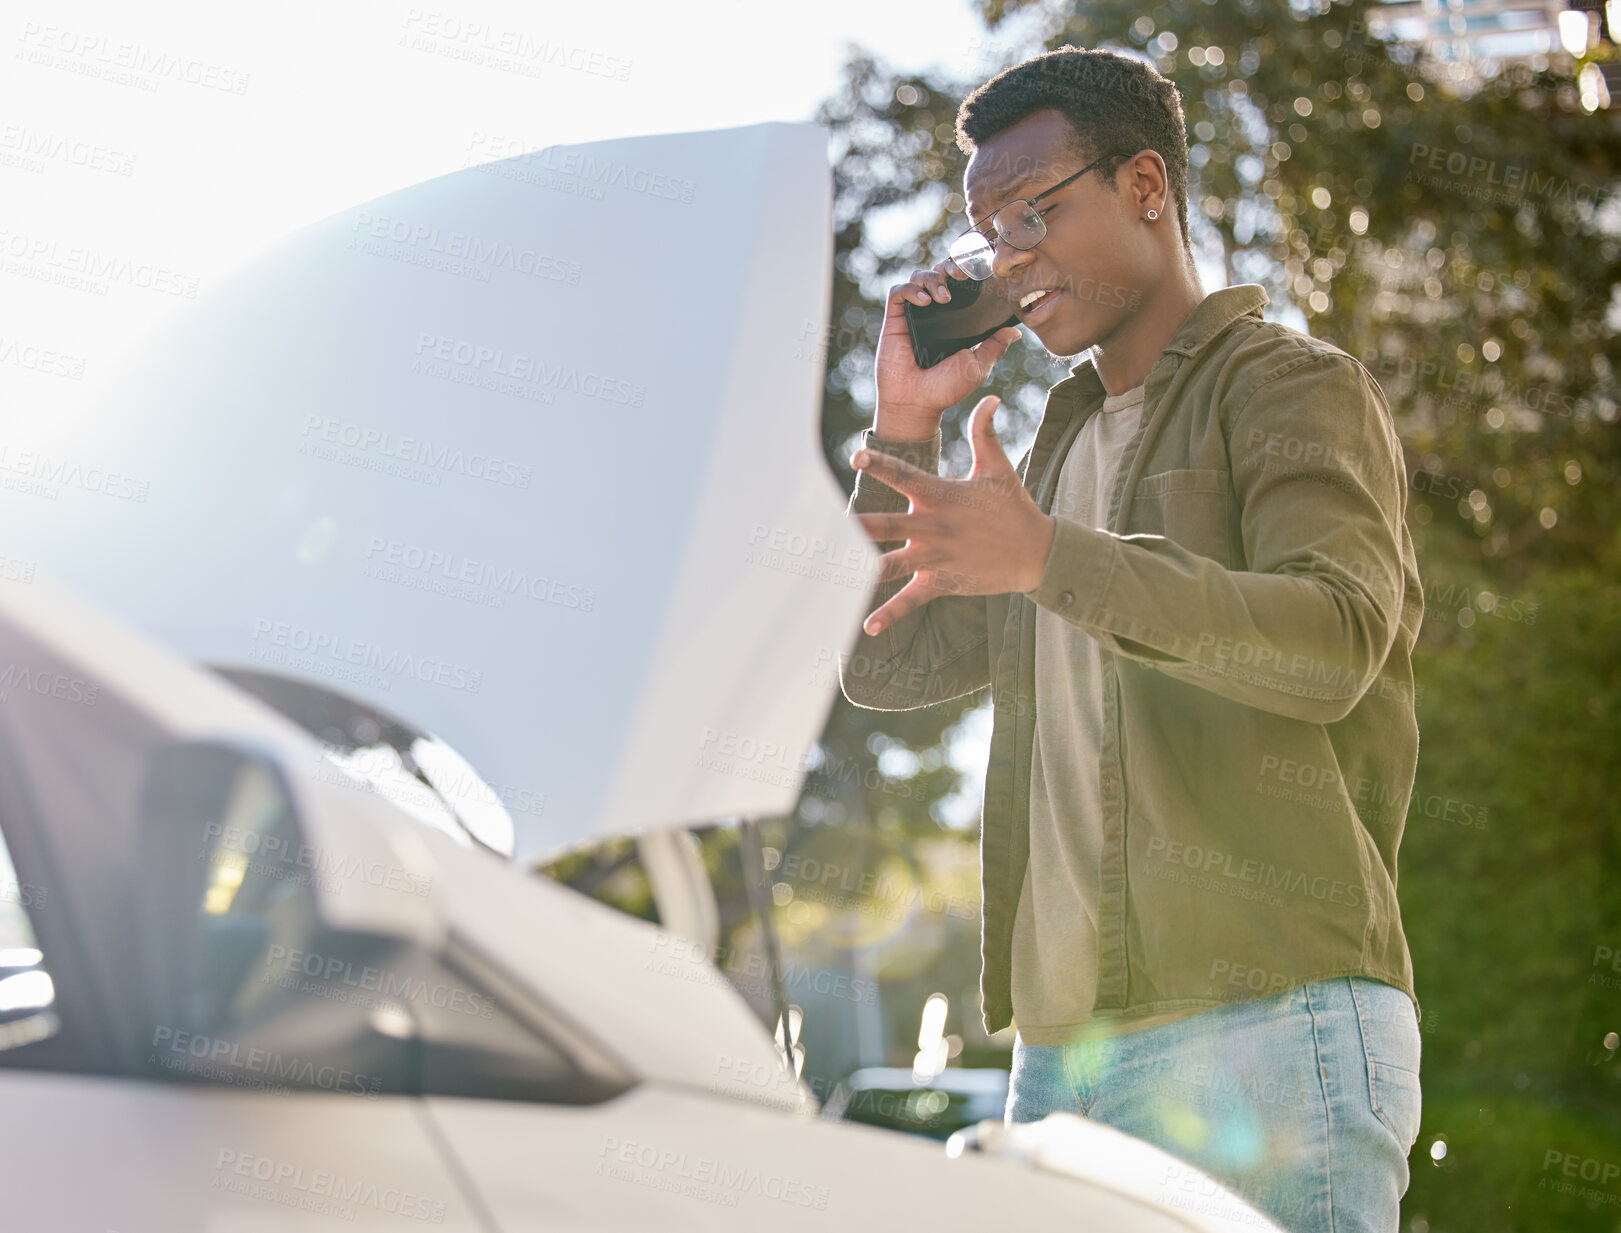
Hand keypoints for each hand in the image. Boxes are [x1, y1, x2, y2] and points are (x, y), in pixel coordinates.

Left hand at [853, 395, 1056, 635]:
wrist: (1038, 552)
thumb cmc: (1013, 507)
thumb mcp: (998, 468)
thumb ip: (984, 433)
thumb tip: (989, 397)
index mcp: (941, 496)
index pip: (904, 476)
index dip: (880, 464)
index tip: (856, 455)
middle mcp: (933, 526)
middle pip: (885, 525)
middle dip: (855, 526)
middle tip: (824, 527)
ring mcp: (935, 556)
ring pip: (890, 564)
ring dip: (860, 569)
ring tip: (832, 574)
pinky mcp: (942, 581)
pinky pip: (911, 600)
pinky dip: (890, 614)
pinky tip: (867, 627)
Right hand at [874, 259, 1022, 436]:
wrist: (917, 403)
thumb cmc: (946, 388)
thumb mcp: (978, 365)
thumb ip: (995, 346)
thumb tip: (1015, 331)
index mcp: (955, 320)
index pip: (961, 285)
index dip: (968, 272)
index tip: (979, 271)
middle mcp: (934, 313)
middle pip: (939, 272)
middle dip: (950, 266)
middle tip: (961, 275)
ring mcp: (914, 314)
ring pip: (919, 277)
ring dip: (932, 278)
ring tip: (943, 296)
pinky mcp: (894, 319)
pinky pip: (898, 292)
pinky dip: (911, 290)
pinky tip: (925, 302)